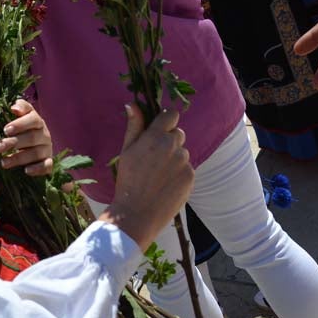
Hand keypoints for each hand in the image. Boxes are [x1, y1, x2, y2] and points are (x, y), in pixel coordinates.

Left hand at [0, 99, 52, 176]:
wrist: (39, 147)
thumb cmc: (24, 131)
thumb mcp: (22, 118)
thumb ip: (20, 109)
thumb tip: (14, 107)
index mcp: (37, 122)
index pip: (33, 120)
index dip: (20, 124)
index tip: (6, 130)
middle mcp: (44, 135)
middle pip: (32, 138)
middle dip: (14, 143)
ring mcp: (47, 149)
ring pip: (36, 153)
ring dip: (19, 158)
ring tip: (3, 162)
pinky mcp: (48, 162)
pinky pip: (47, 166)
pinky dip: (38, 169)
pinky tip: (26, 171)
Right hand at [101, 106, 193, 248]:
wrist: (137, 213)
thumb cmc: (127, 181)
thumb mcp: (126, 151)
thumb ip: (133, 126)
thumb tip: (132, 104)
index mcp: (155, 137)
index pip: (171, 115)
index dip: (166, 121)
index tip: (159, 129)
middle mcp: (172, 146)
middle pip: (178, 133)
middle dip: (169, 140)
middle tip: (155, 156)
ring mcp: (184, 162)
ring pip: (183, 151)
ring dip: (174, 157)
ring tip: (158, 174)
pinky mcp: (191, 176)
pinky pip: (187, 167)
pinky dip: (179, 172)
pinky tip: (165, 183)